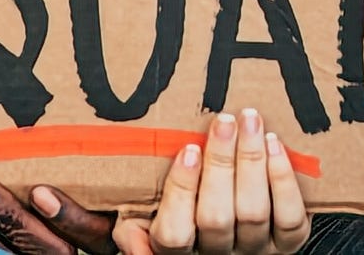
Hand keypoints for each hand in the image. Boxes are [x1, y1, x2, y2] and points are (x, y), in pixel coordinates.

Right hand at [124, 110, 309, 254]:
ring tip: (249, 120)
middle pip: (217, 217)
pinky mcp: (285, 246)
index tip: (188, 149)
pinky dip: (283, 180)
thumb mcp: (137, 226)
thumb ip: (116, 225)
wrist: (228, 240)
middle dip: (222, 164)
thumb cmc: (173, 223)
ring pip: (252, 212)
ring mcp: (253, 252)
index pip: (174, 232)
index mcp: (174, 253)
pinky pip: (290, 219)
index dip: (182, 191)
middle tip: (224, 120)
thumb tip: (72, 210)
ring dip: (252, 162)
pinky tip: (273, 146)